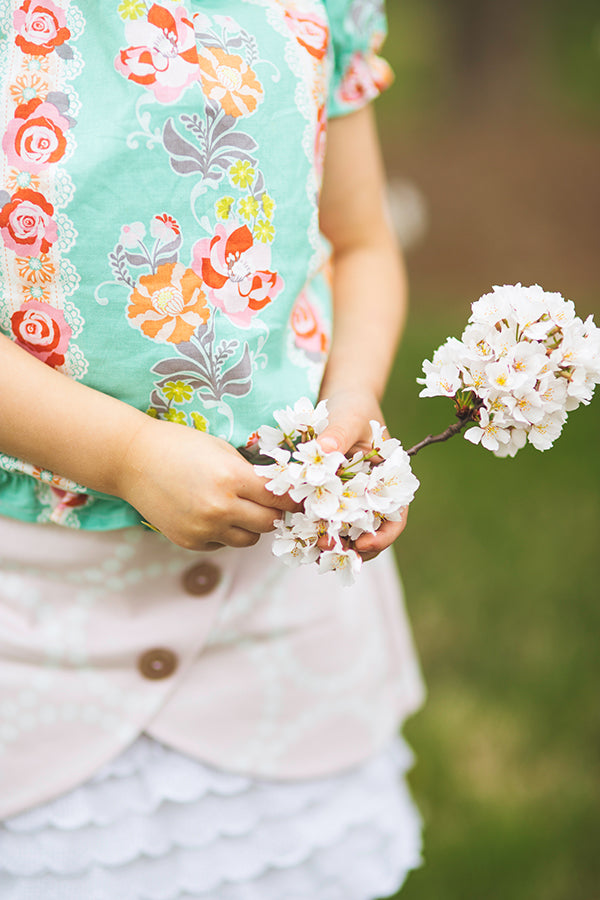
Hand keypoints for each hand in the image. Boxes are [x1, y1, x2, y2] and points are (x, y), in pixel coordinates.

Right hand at [118, 416, 296, 550]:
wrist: (132, 460)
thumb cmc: (181, 446)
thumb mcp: (222, 449)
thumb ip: (251, 473)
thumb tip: (282, 489)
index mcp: (232, 479)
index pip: (280, 499)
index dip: (292, 498)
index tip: (298, 497)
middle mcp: (220, 508)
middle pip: (269, 524)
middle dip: (274, 513)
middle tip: (270, 502)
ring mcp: (203, 528)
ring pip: (249, 539)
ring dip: (251, 525)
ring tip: (238, 506)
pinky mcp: (189, 541)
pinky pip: (223, 544)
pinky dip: (225, 532)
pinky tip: (212, 512)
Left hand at [317, 387, 408, 560]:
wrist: (340, 400)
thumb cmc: (354, 407)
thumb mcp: (349, 417)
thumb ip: (338, 434)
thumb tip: (323, 450)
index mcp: (389, 481)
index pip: (395, 518)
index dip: (383, 537)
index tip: (361, 543)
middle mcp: (372, 495)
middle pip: (370, 534)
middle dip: (350, 548)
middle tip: (323, 548)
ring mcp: (351, 499)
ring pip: (346, 533)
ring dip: (331, 544)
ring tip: (309, 548)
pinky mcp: (330, 497)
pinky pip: (324, 519)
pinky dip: (314, 530)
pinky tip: (298, 533)